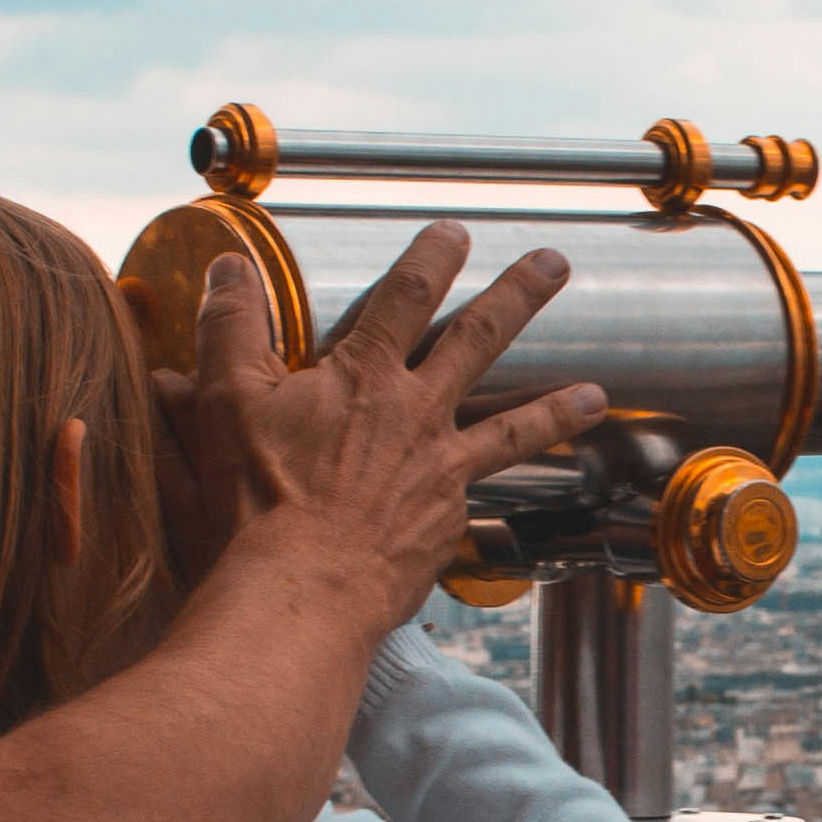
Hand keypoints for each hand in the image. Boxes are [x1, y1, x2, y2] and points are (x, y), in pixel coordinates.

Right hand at [164, 224, 602, 622]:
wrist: (304, 589)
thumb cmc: (261, 498)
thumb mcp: (228, 399)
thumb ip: (230, 326)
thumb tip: (229, 266)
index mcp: (366, 374)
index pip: (406, 295)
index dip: (430, 257)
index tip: (453, 232)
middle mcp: (417, 414)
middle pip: (480, 339)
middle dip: (519, 294)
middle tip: (554, 264)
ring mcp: (442, 471)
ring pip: (512, 426)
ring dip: (555, 407)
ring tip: (594, 394)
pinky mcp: (447, 525)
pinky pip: (479, 497)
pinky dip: (489, 491)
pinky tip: (491, 494)